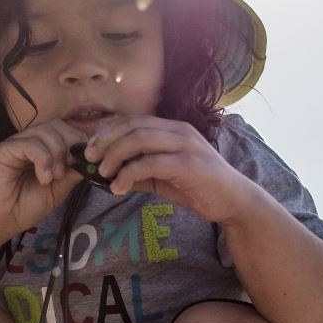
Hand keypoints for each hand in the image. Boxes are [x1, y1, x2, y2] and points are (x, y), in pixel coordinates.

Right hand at [0, 120, 86, 240]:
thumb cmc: (24, 207)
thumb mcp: (58, 190)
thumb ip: (72, 173)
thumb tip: (92, 161)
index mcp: (45, 149)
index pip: (67, 131)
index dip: (80, 142)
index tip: (85, 163)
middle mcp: (32, 142)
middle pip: (58, 125)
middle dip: (70, 144)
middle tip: (69, 169)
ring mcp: (18, 143)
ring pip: (45, 131)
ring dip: (57, 153)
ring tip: (54, 177)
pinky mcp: (5, 149)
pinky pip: (29, 143)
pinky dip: (43, 159)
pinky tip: (44, 178)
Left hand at [84, 115, 255, 224]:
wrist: (233, 202)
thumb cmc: (198, 187)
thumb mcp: (163, 177)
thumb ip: (139, 172)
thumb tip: (109, 176)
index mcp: (173, 129)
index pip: (134, 120)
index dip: (108, 131)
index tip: (90, 147)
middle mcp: (179, 131)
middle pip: (133, 126)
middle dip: (106, 140)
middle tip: (89, 157)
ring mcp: (186, 146)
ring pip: (140, 139)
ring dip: (115, 155)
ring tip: (102, 172)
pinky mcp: (189, 165)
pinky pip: (151, 163)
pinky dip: (129, 174)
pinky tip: (118, 187)